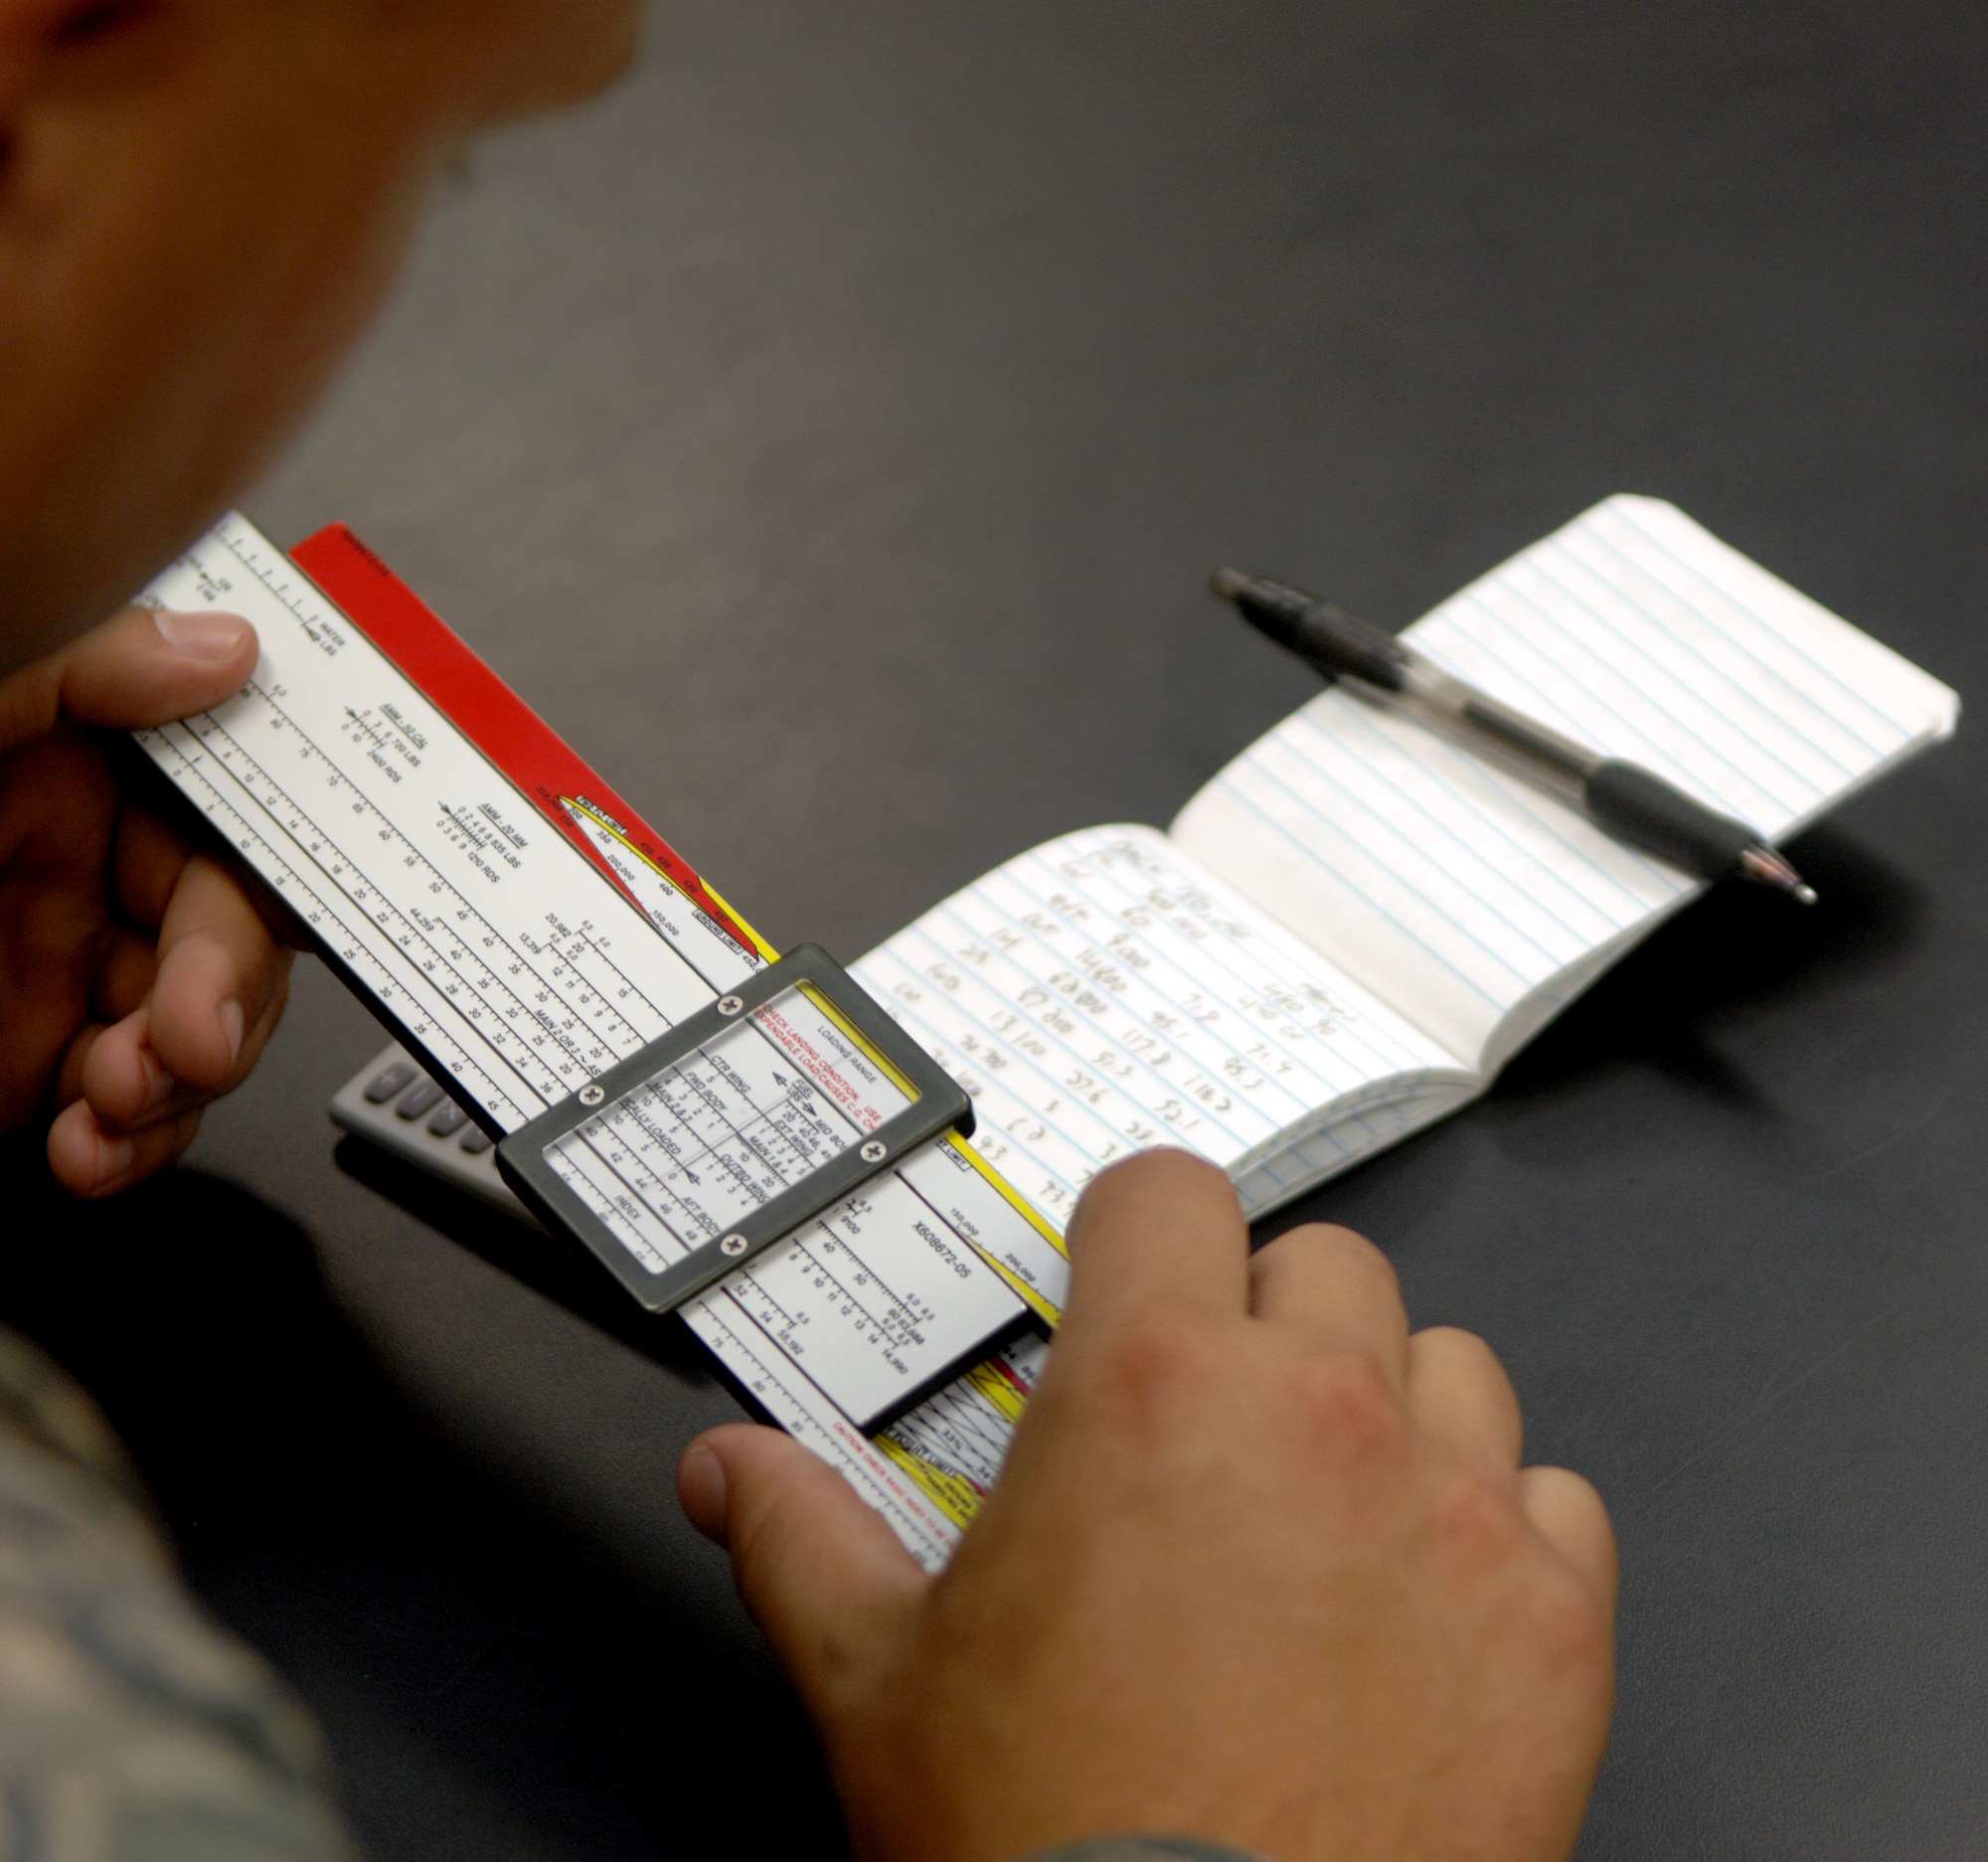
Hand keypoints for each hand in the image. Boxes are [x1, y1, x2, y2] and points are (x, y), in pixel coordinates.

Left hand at [0, 602, 294, 1195]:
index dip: (261, 883)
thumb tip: (219, 648)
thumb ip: (72, 661)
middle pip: (224, 933)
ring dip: (179, 1085)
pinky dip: (126, 1141)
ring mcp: (38, 962)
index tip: (258, 943)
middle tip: (182, 1043)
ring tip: (117, 1107)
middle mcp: (64, 852)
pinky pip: (118, 1108)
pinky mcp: (7, 1058)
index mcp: (60, 749)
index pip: (219, 812)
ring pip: (189, 1029)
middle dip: (221, 1001)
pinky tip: (90, 1146)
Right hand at [679, 1150, 1616, 1861]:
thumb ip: (801, 1536)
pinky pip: (1554, 1497)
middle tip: (1212, 1423)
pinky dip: (1497, 1529)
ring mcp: (1452, 1506)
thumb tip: (732, 1474)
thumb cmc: (1052, 1848)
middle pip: (1318, 1264)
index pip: (1166, 1191)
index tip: (1126, 1280)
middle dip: (1260, 1321)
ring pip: (1448, 1360)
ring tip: (1324, 1510)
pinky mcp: (1552, 1617)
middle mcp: (1318, 1413)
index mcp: (1152, 1387)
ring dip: (1388, 1410)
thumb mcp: (880, 1679)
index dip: (1134, 1230)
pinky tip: (1426, 1601)